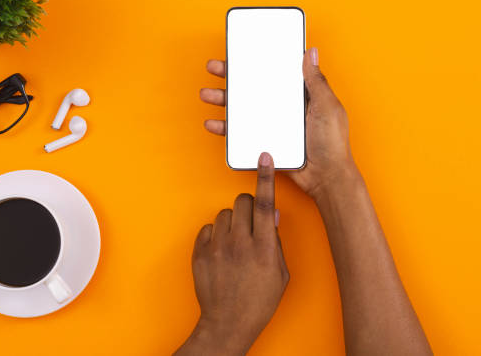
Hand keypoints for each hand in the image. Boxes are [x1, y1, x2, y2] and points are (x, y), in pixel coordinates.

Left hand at [175, 152, 288, 354]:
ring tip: (235, 242)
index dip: (266, 178)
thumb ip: (276, 241)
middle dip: (249, 206)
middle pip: (243, 202)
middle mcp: (239, 243)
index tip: (265, 158)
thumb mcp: (280, 274)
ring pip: (224, 214)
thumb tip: (271, 216)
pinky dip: (215, 235)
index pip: (265, 204)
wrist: (227, 323)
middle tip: (251, 222)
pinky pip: (208, 228)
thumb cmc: (259, 301)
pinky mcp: (200, 253)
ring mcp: (217, 248)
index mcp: (263, 247)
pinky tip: (221, 251)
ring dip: (232, 222)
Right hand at [200, 47, 356, 197]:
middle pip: (253, 87)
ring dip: (223, 100)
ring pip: (243, 109)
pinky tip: (214, 124)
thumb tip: (310, 52)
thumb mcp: (327, 107)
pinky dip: (226, 129)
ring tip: (207, 94)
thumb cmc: (333, 143)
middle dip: (231, 77)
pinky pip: (242, 133)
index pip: (274, 72)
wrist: (326, 177)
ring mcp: (273, 125)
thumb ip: (316, 81)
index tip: (240, 52)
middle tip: (214, 68)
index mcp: (300, 95)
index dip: (257, 61)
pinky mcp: (265, 142)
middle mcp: (284, 107)